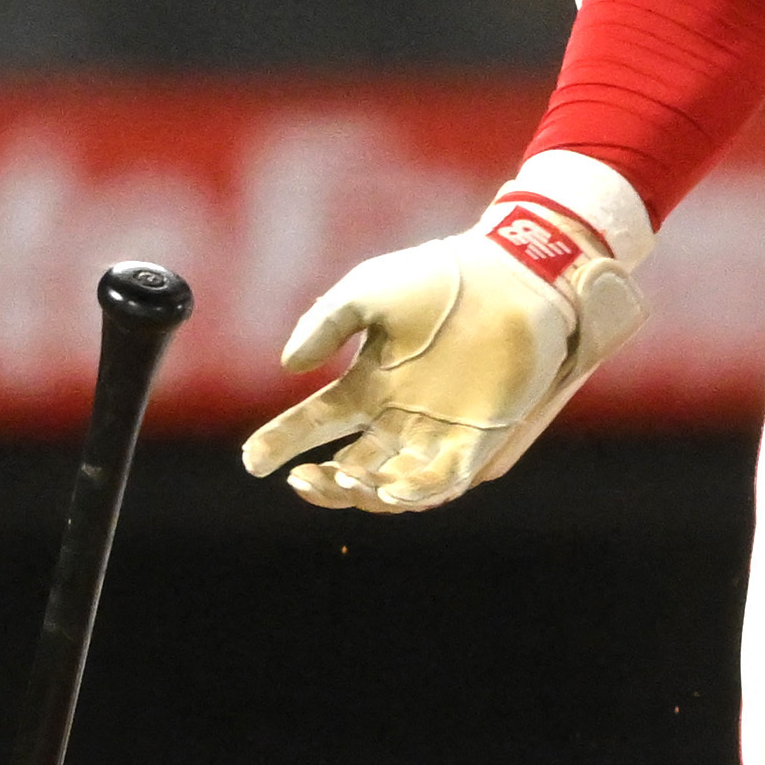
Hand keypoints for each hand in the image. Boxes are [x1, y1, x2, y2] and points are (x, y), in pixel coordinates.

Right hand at [243, 184, 648, 513]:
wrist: (511, 271)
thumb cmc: (441, 276)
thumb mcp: (367, 290)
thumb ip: (324, 324)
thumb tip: (289, 367)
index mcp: (371, 383)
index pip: (316, 423)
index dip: (281, 444)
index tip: (252, 461)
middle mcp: (402, 415)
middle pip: (353, 467)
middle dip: (324, 483)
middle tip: (303, 479)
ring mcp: (440, 430)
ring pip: (394, 484)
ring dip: (365, 493)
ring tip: (343, 481)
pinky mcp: (480, 436)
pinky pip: (445, 479)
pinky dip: (417, 492)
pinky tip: (391, 491)